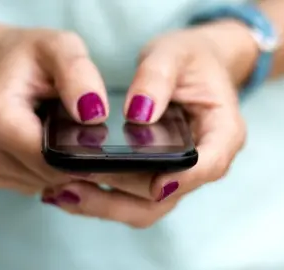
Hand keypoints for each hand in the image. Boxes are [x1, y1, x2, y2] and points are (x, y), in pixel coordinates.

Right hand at [0, 24, 109, 194]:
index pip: (50, 159)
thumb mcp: (59, 47)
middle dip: (77, 160)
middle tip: (88, 130)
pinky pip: (38, 184)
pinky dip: (53, 170)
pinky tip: (52, 143)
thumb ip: (78, 74)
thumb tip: (94, 115)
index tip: (101, 139)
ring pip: (47, 183)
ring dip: (66, 166)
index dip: (82, 155)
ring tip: (66, 131)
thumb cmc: (29, 57)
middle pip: (50, 175)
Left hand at [42, 22, 254, 227]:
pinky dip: (100, 198)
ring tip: (61, 192)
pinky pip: (130, 199)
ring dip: (104, 205)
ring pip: (145, 207)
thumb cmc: (188, 58)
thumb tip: (138, 113)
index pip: (209, 164)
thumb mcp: (174, 53)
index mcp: (222, 132)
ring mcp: (177, 174)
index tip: (154, 183)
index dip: (183, 178)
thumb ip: (157, 78)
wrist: (191, 66)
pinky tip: (67, 188)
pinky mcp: (155, 177)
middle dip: (120, 197)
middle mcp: (202, 162)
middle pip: (166, 196)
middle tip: (74, 185)